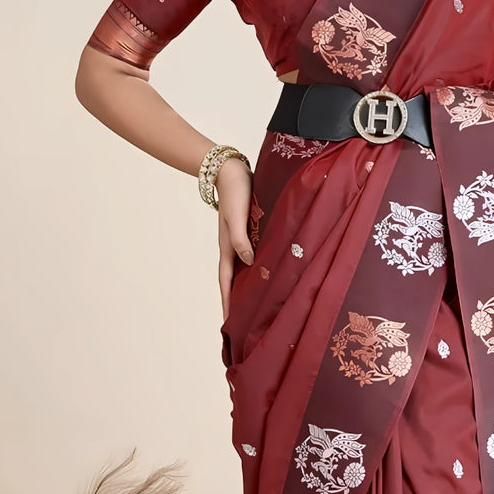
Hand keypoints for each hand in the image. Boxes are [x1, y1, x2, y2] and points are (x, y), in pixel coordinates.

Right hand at [216, 154, 253, 319]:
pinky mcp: (250, 232)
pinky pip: (253, 255)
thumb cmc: (235, 193)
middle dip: (237, 300)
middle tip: (244, 322)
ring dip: (248, 286)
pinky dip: (257, 268)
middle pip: (234, 280)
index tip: (230, 323)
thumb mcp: (236, 217)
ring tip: (257, 304)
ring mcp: (241, 240)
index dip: (228, 302)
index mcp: (227, 248)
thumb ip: (241, 239)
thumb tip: (248, 262)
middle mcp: (233, 248)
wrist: (232, 171)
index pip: (226, 282)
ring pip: (244, 269)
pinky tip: (267, 272)